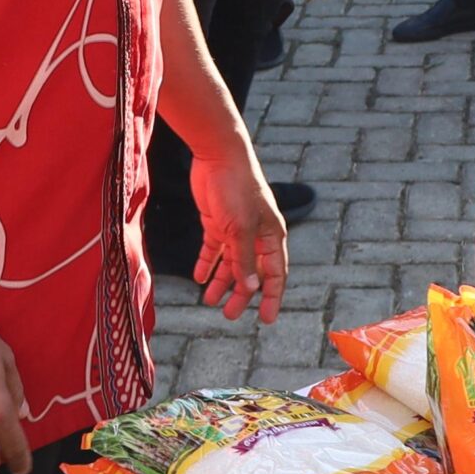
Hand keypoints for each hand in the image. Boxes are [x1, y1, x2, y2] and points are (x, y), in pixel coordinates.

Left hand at [191, 146, 287, 324]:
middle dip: (241, 294)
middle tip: (228, 315)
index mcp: (271, 235)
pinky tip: (198, 278)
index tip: (266, 320)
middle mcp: (256, 234)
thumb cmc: (237, 187)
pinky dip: (207, 263)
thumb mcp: (239, 227)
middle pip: (250, 271)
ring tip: (209, 301)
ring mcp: (235, 227)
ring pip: (231, 262)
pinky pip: (213, 248)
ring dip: (221, 281)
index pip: (275, 273)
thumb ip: (244, 258)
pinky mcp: (216, 220)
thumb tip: (251, 287)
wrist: (218, 154)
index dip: (272, 297)